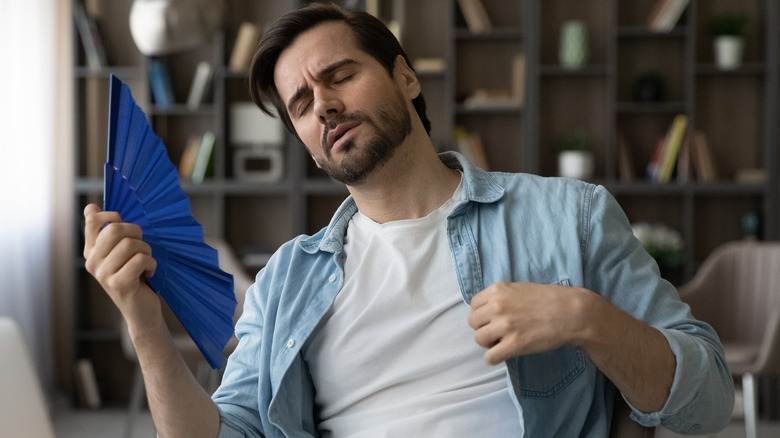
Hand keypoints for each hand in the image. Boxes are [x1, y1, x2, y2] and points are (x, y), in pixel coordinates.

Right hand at [83, 203, 159, 323]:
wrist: (141, 312)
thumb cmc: (135, 278)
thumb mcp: (120, 254)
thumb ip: (107, 232)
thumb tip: (91, 208)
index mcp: (91, 253)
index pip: (93, 222)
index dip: (112, 216)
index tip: (124, 225)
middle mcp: (93, 263)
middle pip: (115, 230)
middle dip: (136, 233)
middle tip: (142, 247)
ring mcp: (104, 274)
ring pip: (130, 244)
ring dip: (146, 252)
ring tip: (145, 264)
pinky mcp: (119, 284)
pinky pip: (140, 259)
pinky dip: (151, 264)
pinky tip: (148, 274)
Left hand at [467, 281, 588, 364]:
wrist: (572, 313)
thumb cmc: (549, 299)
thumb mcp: (520, 288)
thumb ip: (501, 296)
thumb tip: (486, 309)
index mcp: (498, 290)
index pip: (473, 305)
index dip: (482, 314)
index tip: (492, 320)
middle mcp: (497, 306)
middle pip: (473, 323)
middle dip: (483, 328)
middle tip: (498, 332)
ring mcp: (505, 325)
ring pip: (479, 339)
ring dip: (488, 343)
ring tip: (502, 342)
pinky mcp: (515, 344)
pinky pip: (490, 357)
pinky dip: (494, 358)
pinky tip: (504, 354)